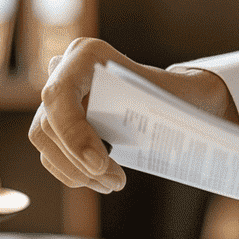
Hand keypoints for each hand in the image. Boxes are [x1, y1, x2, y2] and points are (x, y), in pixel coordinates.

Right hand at [29, 38, 238, 193]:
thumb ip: (175, 97)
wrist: (170, 99)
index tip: (100, 163)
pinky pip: (50, 153)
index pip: (60, 95)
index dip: (73, 133)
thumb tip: (193, 103)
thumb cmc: (172, 93)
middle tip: (117, 181)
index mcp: (86, 54)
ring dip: (76, 172)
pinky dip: (72, 173)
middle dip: (79, 161)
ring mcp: (55, 98)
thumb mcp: (174, 93)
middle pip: (48, 125)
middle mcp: (63, 71)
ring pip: (45, 142)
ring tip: (113, 184)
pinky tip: (100, 181)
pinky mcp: (55, 123)